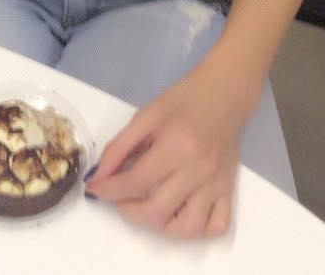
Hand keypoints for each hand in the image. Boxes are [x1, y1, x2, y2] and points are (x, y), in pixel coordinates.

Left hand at [84, 59, 250, 240]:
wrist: (224, 94)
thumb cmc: (183, 100)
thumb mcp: (145, 115)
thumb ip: (119, 147)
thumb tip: (98, 177)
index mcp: (176, 146)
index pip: (136, 182)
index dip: (109, 190)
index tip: (95, 189)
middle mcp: (198, 170)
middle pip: (157, 212)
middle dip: (128, 211)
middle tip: (121, 196)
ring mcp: (216, 185)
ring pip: (187, 230)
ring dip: (161, 226)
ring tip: (150, 206)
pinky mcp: (229, 192)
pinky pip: (217, 227)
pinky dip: (198, 230)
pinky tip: (181, 212)